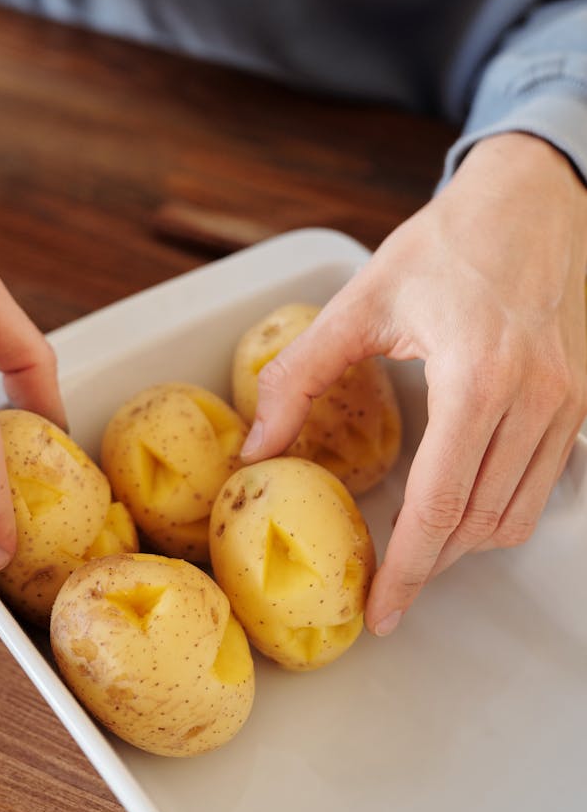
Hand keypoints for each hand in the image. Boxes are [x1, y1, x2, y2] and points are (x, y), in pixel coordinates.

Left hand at [241, 132, 586, 634]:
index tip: (380, 611)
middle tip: (386, 588)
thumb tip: (257, 449)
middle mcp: (533, 400)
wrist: (532, 201)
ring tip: (417, 549)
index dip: (406, 571)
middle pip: (477, 523)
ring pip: (514, 516)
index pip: (440, 505)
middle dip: (428, 566)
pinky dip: (497, 514)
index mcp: (476, 377)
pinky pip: (541, 488)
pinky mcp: (579, 404)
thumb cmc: (447, 243)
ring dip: (462, 545)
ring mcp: (566, 405)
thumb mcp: (360, 301)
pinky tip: (459, 506)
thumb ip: (299, 377)